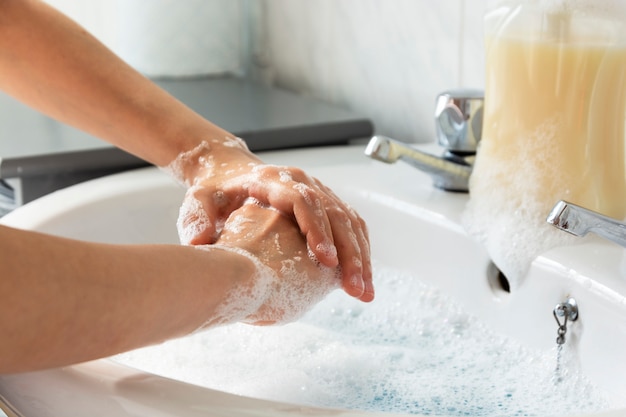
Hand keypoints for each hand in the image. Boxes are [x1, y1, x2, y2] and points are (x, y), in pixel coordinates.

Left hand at [171, 138, 373, 301]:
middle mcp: (302, 182)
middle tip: (355, 288)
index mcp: (273, 181)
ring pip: (349, 221)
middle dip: (349, 252)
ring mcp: (317, 191)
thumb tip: (199, 242)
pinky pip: (350, 225)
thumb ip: (197, 219)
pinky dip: (360, 250)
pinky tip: (361, 278)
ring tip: (364, 292)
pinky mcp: (325, 204)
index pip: (304, 202)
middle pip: (336, 213)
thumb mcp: (198, 201)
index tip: (327, 262)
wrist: (229, 173)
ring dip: (360, 256)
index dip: (318, 231)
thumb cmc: (214, 192)